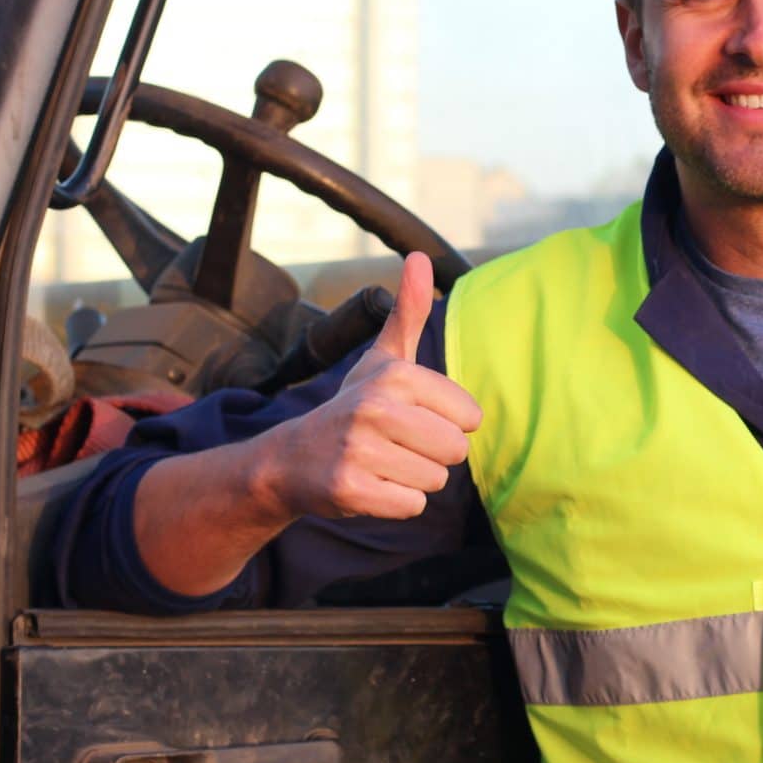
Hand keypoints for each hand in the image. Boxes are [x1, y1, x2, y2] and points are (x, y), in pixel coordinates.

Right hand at [257, 251, 482, 521]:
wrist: (292, 458)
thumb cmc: (353, 405)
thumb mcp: (382, 358)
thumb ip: (408, 311)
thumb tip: (419, 255)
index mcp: (395, 375)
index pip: (470, 417)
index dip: (447, 423)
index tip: (413, 418)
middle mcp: (375, 408)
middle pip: (456, 450)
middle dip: (433, 454)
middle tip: (397, 445)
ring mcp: (360, 451)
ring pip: (436, 481)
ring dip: (414, 479)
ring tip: (382, 463)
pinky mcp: (350, 490)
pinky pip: (411, 506)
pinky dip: (396, 503)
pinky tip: (371, 485)